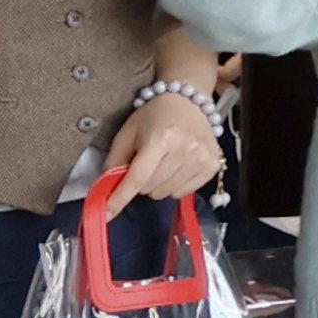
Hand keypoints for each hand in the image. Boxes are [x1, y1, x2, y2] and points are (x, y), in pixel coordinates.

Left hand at [104, 81, 227, 201]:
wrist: (188, 101)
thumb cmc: (154, 116)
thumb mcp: (127, 133)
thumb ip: (114, 161)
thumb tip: (105, 190)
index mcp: (161, 138)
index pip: (137, 177)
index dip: (119, 198)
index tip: (105, 215)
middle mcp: (186, 149)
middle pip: (150, 188)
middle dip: (140, 182)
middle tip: (145, 163)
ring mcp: (202, 158)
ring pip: (166, 193)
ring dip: (157, 185)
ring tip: (162, 164)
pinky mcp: (212, 166)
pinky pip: (183, 192)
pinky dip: (174, 185)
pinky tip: (177, 167)